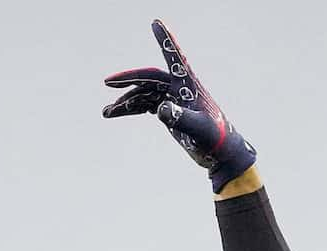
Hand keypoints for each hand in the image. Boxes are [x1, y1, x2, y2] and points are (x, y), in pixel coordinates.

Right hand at [103, 19, 257, 189]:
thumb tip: (161, 109)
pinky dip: (129, 107)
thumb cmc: (214, 137)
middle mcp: (177, 86)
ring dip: (125, 101)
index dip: (165, 39)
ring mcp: (170, 97)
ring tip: (107, 112)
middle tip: (108, 82)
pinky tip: (113, 113)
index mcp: (188, 83)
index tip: (156, 22)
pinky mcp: (166, 109)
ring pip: (142, 93)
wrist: (218, 152)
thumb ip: (181, 117)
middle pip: (149, 77)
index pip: (175, 57)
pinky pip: (143, 104)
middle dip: (128, 79)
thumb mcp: (198, 128)